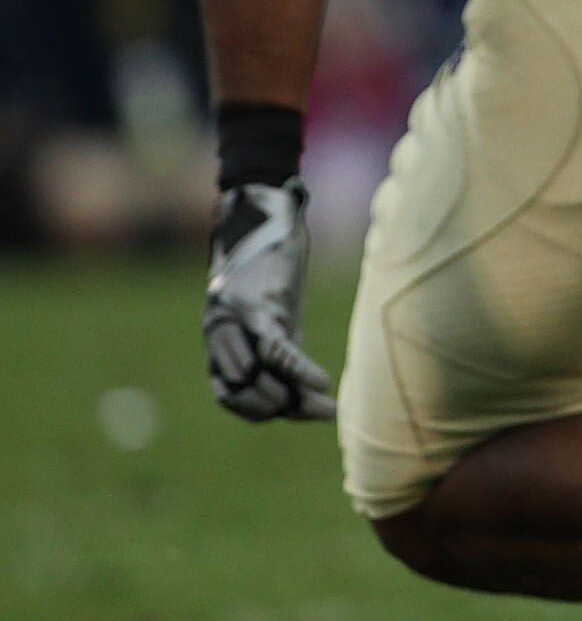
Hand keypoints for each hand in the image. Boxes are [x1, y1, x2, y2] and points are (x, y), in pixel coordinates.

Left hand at [204, 178, 335, 421]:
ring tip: (321, 399)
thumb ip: (278, 342)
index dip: (268, 412)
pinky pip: (274, 351)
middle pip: (241, 395)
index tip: (311, 413)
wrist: (261, 207)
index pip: (235, 396)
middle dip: (282, 409)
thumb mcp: (275, 309)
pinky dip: (298, 371)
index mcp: (221, 339)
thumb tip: (312, 380)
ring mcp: (236, 322)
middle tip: (321, 409)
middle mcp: (219, 336)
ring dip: (288, 397)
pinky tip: (323, 383)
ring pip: (253, 379)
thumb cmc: (271, 258)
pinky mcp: (259, 306)